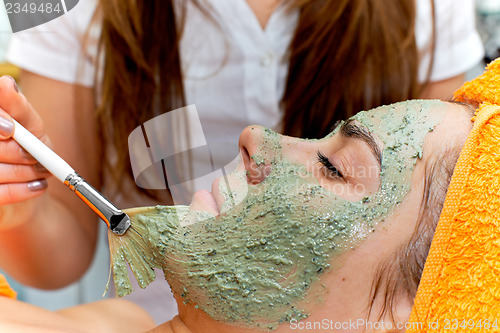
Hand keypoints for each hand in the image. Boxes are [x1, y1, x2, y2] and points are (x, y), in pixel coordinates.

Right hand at [0, 76, 50, 210]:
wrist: (30, 186)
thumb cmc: (26, 150)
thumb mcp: (29, 125)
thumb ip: (17, 106)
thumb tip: (5, 83)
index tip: (11, 129)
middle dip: (16, 151)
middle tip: (37, 157)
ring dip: (24, 172)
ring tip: (41, 171)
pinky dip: (22, 190)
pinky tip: (38, 186)